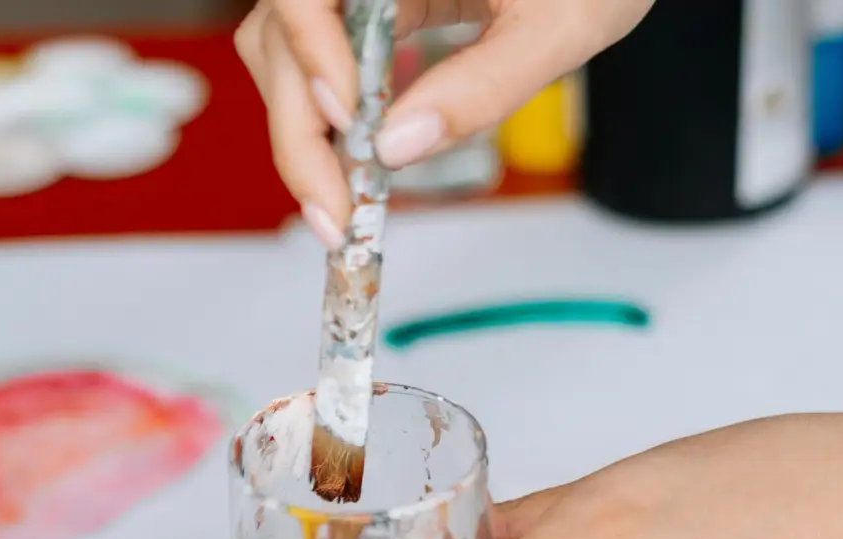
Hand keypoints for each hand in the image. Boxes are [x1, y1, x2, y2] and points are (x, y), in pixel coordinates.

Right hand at [235, 0, 653, 241]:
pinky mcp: (374, 7)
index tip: (350, 120)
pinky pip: (324, 56)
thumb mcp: (561, 27)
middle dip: (298, 125)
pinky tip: (358, 165)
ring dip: (304, 127)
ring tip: (345, 200)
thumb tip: (398, 148)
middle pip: (281, 30)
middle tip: (334, 214)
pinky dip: (330, 116)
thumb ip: (484, 85)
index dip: (308, 51)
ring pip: (285, 47)